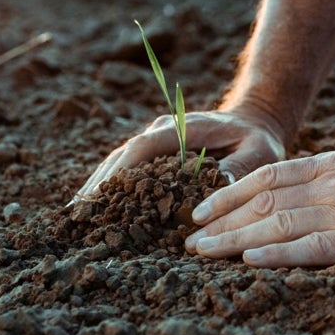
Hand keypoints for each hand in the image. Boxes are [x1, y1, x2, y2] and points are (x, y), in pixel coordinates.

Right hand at [72, 107, 285, 200]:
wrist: (255, 121)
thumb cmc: (258, 140)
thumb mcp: (259, 153)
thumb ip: (239, 169)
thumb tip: (215, 189)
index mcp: (184, 128)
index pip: (145, 147)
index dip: (121, 170)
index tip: (102, 192)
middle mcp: (163, 130)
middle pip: (123, 155)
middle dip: (100, 182)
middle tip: (77, 212)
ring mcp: (156, 139)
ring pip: (119, 160)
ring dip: (98, 184)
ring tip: (75, 213)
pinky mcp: (155, 152)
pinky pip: (126, 167)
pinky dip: (109, 185)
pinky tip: (93, 205)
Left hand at [185, 148, 334, 266]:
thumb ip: (333, 179)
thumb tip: (291, 198)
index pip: (269, 177)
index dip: (230, 193)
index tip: (202, 211)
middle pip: (265, 201)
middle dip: (223, 220)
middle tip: (190, 241)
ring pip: (280, 223)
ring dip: (235, 238)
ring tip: (204, 253)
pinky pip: (315, 247)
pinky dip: (280, 254)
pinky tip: (250, 261)